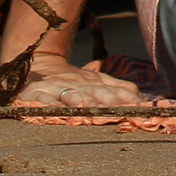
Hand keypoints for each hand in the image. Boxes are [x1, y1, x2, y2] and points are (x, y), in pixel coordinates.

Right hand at [13, 53, 145, 108]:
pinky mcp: (34, 93)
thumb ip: (119, 89)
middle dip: (103, 100)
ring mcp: (55, 88)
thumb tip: (141, 98)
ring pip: (67, 94)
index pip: (110, 90)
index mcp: (92, 83)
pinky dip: (45, 102)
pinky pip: (40, 98)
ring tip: (83, 106)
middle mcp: (76, 84)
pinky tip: (52, 107)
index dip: (122, 98)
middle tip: (113, 110)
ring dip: (76, 99)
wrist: (39, 65)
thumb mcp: (97, 82)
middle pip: (91, 92)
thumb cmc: (73, 81)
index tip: (135, 107)